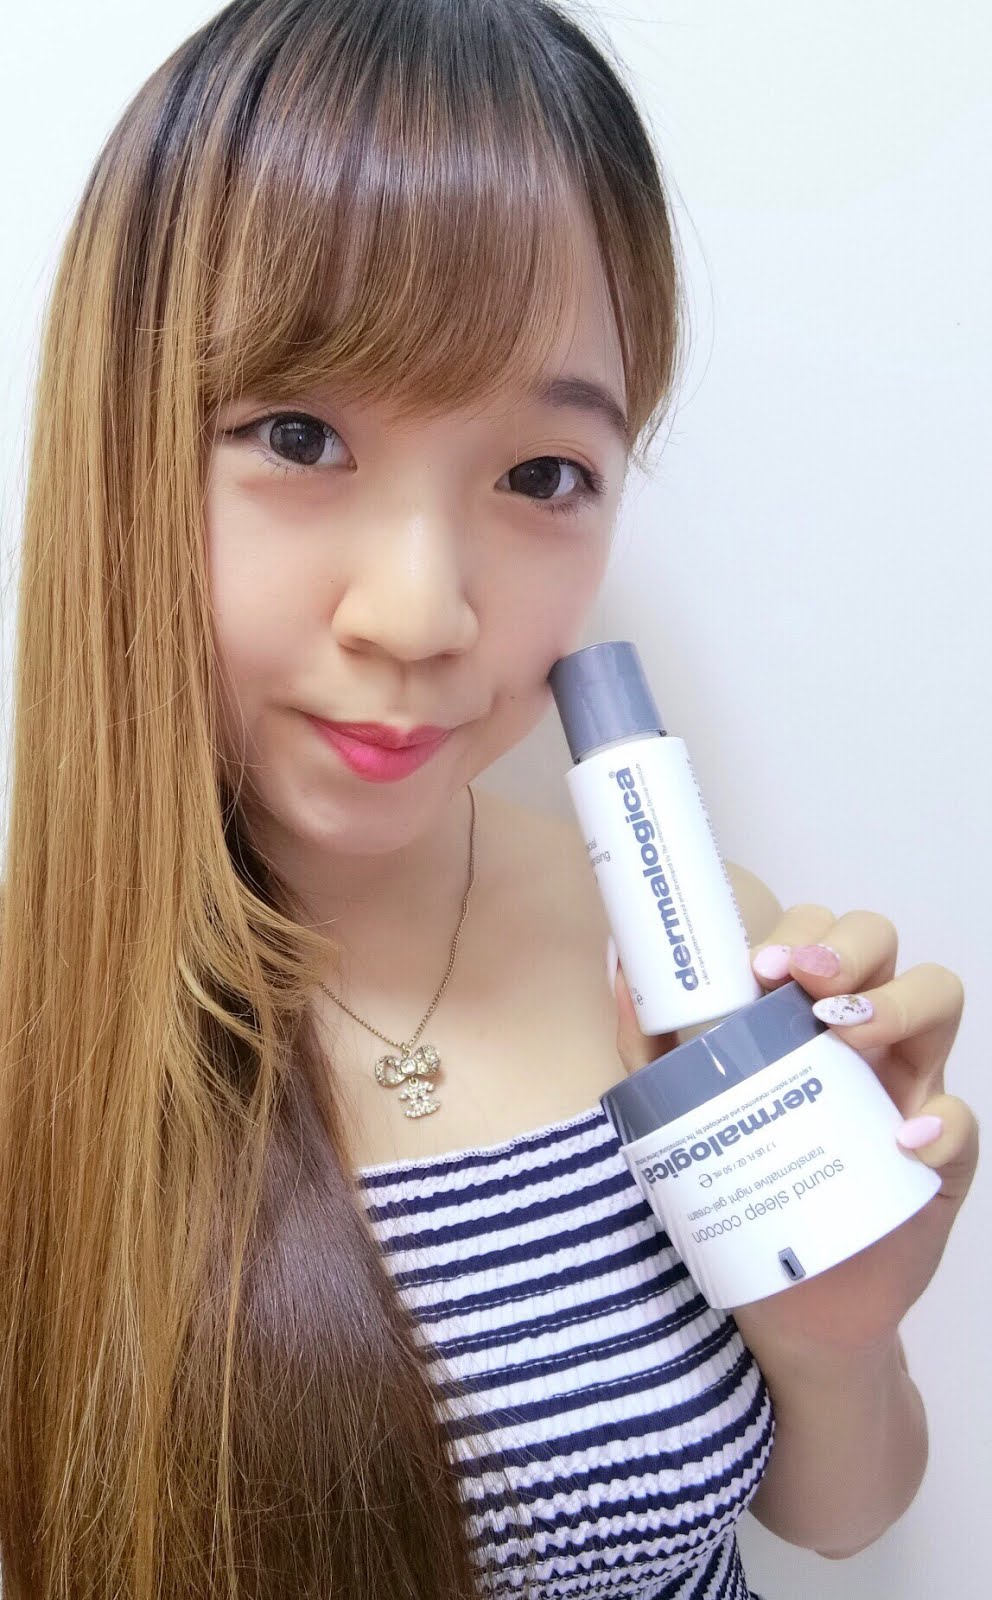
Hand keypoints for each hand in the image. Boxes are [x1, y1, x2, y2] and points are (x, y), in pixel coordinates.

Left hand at [613, 906, 978, 1355]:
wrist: (788, 1300)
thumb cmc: (742, 1188)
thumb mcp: (683, 1113)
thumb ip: (651, 1048)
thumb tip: (624, 972)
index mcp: (805, 1015)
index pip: (818, 938)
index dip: (800, 933)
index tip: (758, 965)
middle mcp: (864, 1036)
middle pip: (882, 945)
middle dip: (848, 946)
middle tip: (805, 983)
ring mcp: (909, 1088)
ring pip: (937, 997)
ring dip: (895, 1002)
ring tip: (847, 1035)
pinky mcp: (941, 1159)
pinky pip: (964, 1122)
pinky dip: (939, 1122)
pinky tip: (901, 1139)